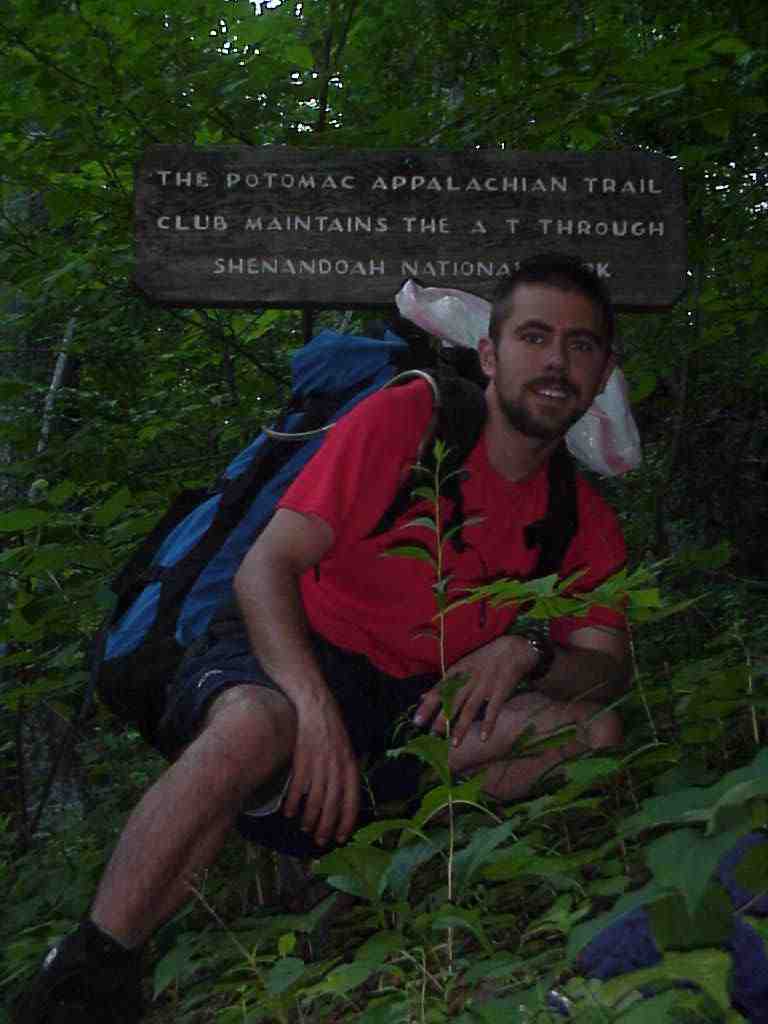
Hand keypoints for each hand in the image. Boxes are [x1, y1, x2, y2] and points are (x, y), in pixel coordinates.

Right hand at [283, 690, 359, 846]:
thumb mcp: (347, 752)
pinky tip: (289, 812)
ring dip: (310, 818)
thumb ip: (347, 774)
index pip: (351, 801)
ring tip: (306, 828)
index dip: (346, 821)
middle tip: (320, 841)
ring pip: (314, 799)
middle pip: (332, 805)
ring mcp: (319, 764)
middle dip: (326, 826)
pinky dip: (292, 802)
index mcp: (351, 766)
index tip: (341, 837)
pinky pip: (297, 787)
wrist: (316, 708)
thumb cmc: (333, 731)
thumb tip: (344, 800)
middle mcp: (337, 768)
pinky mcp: (302, 760)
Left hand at [412, 635, 537, 746]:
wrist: (512, 649)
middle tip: (431, 736)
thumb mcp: (461, 667)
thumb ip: (443, 684)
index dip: (428, 706)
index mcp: (457, 672)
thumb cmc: (484, 659)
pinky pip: (493, 710)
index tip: (416, 721)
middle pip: (452, 702)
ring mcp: (484, 686)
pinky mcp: (500, 691)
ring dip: (462, 727)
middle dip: (441, 719)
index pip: (439, 691)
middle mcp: (468, 680)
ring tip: (454, 744)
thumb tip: (423, 697)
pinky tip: (484, 738)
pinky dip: (488, 724)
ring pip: (470, 709)